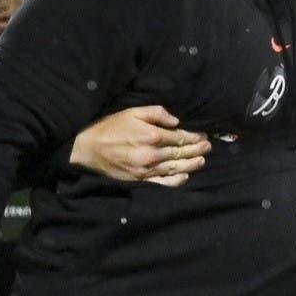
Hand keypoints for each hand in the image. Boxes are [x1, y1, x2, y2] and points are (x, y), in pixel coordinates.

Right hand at [69, 105, 210, 186]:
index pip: (180, 137)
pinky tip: (185, 176)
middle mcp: (152, 154)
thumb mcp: (132, 112)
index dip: (194, 136)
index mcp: (152, 136)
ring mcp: (147, 169)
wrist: (87, 148)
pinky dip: (176, 180)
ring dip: (192, 164)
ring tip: (202, 160)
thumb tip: (176, 121)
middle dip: (197, 149)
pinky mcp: (140, 179)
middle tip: (208, 146)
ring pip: (176, 168)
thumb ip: (157, 114)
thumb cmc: (110, 127)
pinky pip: (163, 182)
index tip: (203, 135)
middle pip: (181, 153)